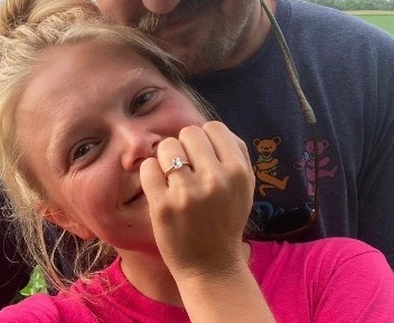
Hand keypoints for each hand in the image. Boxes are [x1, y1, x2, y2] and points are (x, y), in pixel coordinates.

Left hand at [139, 121, 253, 280]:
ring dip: (165, 159)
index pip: (213, 128)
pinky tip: (159, 188)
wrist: (211, 266)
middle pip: (188, 133)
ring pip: (166, 147)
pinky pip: (147, 167)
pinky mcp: (163, 206)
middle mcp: (215, 179)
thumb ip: (236, 155)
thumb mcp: (245, 188)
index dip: (205, 139)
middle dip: (184, 147)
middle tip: (185, 170)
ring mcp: (187, 193)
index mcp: (238, 172)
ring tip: (172, 179)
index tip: (202, 158)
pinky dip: (149, 173)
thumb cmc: (226, 222)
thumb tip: (212, 129)